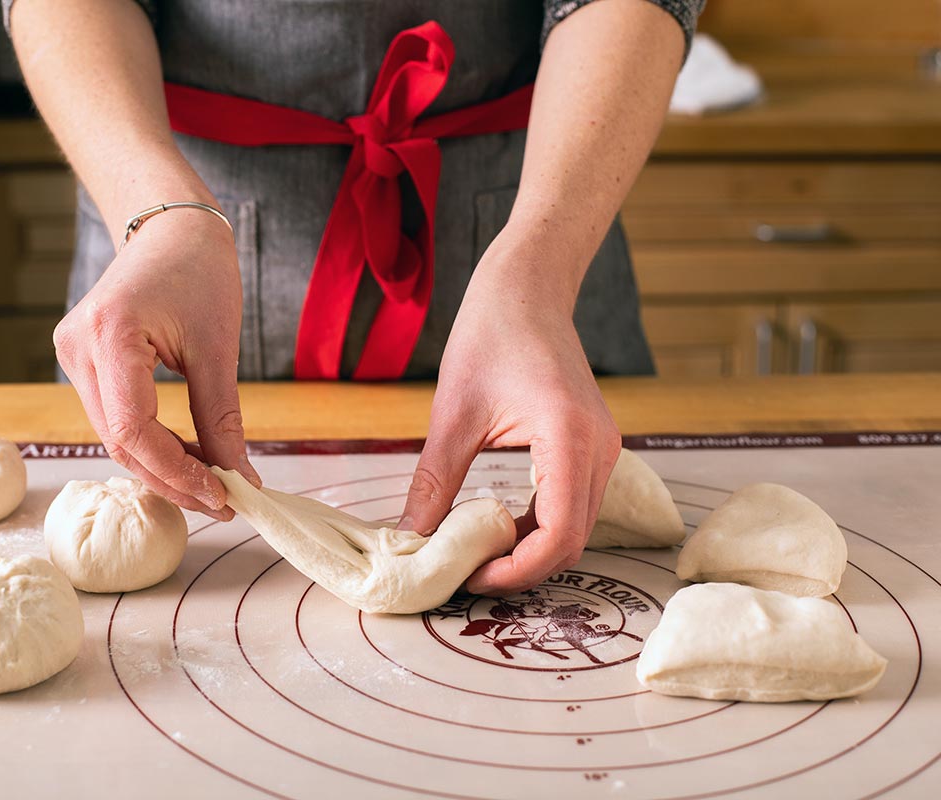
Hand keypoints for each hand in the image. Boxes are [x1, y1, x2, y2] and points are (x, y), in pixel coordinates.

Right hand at [53, 209, 260, 519]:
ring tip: (211, 484)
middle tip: (221, 503)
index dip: (176, 472)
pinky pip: (114, 417)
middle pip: (118, 441)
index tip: (221, 495)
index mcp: (109, 333)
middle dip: (171, 479)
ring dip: (161, 466)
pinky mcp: (83, 360)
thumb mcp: (219, 345)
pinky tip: (187, 458)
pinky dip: (150, 443)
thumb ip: (222, 416)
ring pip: (113, 435)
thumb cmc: (199, 270)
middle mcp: (77, 347)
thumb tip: (239, 477)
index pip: (132, 429)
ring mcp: (73, 355)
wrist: (171, 226)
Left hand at [398, 226, 620, 594]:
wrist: (529, 288)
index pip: (559, 535)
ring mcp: (602, 449)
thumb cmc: (491, 334)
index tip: (469, 575)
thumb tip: (410, 537)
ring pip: (575, 528)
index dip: (516, 569)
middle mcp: (599, 450)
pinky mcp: (592, 447)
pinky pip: (571, 505)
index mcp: (569, 438)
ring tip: (472, 553)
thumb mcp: (452, 413)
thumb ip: (434, 481)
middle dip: (519, 567)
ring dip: (527, 549)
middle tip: (463, 572)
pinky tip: (492, 525)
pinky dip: (536, 526)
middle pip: (572, 541)